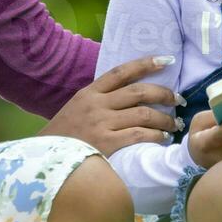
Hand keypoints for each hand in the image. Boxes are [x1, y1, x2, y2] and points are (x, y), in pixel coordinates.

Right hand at [38, 55, 185, 155]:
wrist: (43, 161)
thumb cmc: (63, 138)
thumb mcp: (76, 109)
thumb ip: (98, 101)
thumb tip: (128, 97)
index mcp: (89, 93)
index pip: (121, 72)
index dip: (145, 64)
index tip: (166, 60)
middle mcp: (96, 105)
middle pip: (139, 92)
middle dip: (164, 94)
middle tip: (178, 99)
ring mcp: (101, 124)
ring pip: (144, 114)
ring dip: (165, 119)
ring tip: (174, 124)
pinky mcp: (106, 144)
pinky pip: (139, 136)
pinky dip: (155, 136)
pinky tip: (162, 140)